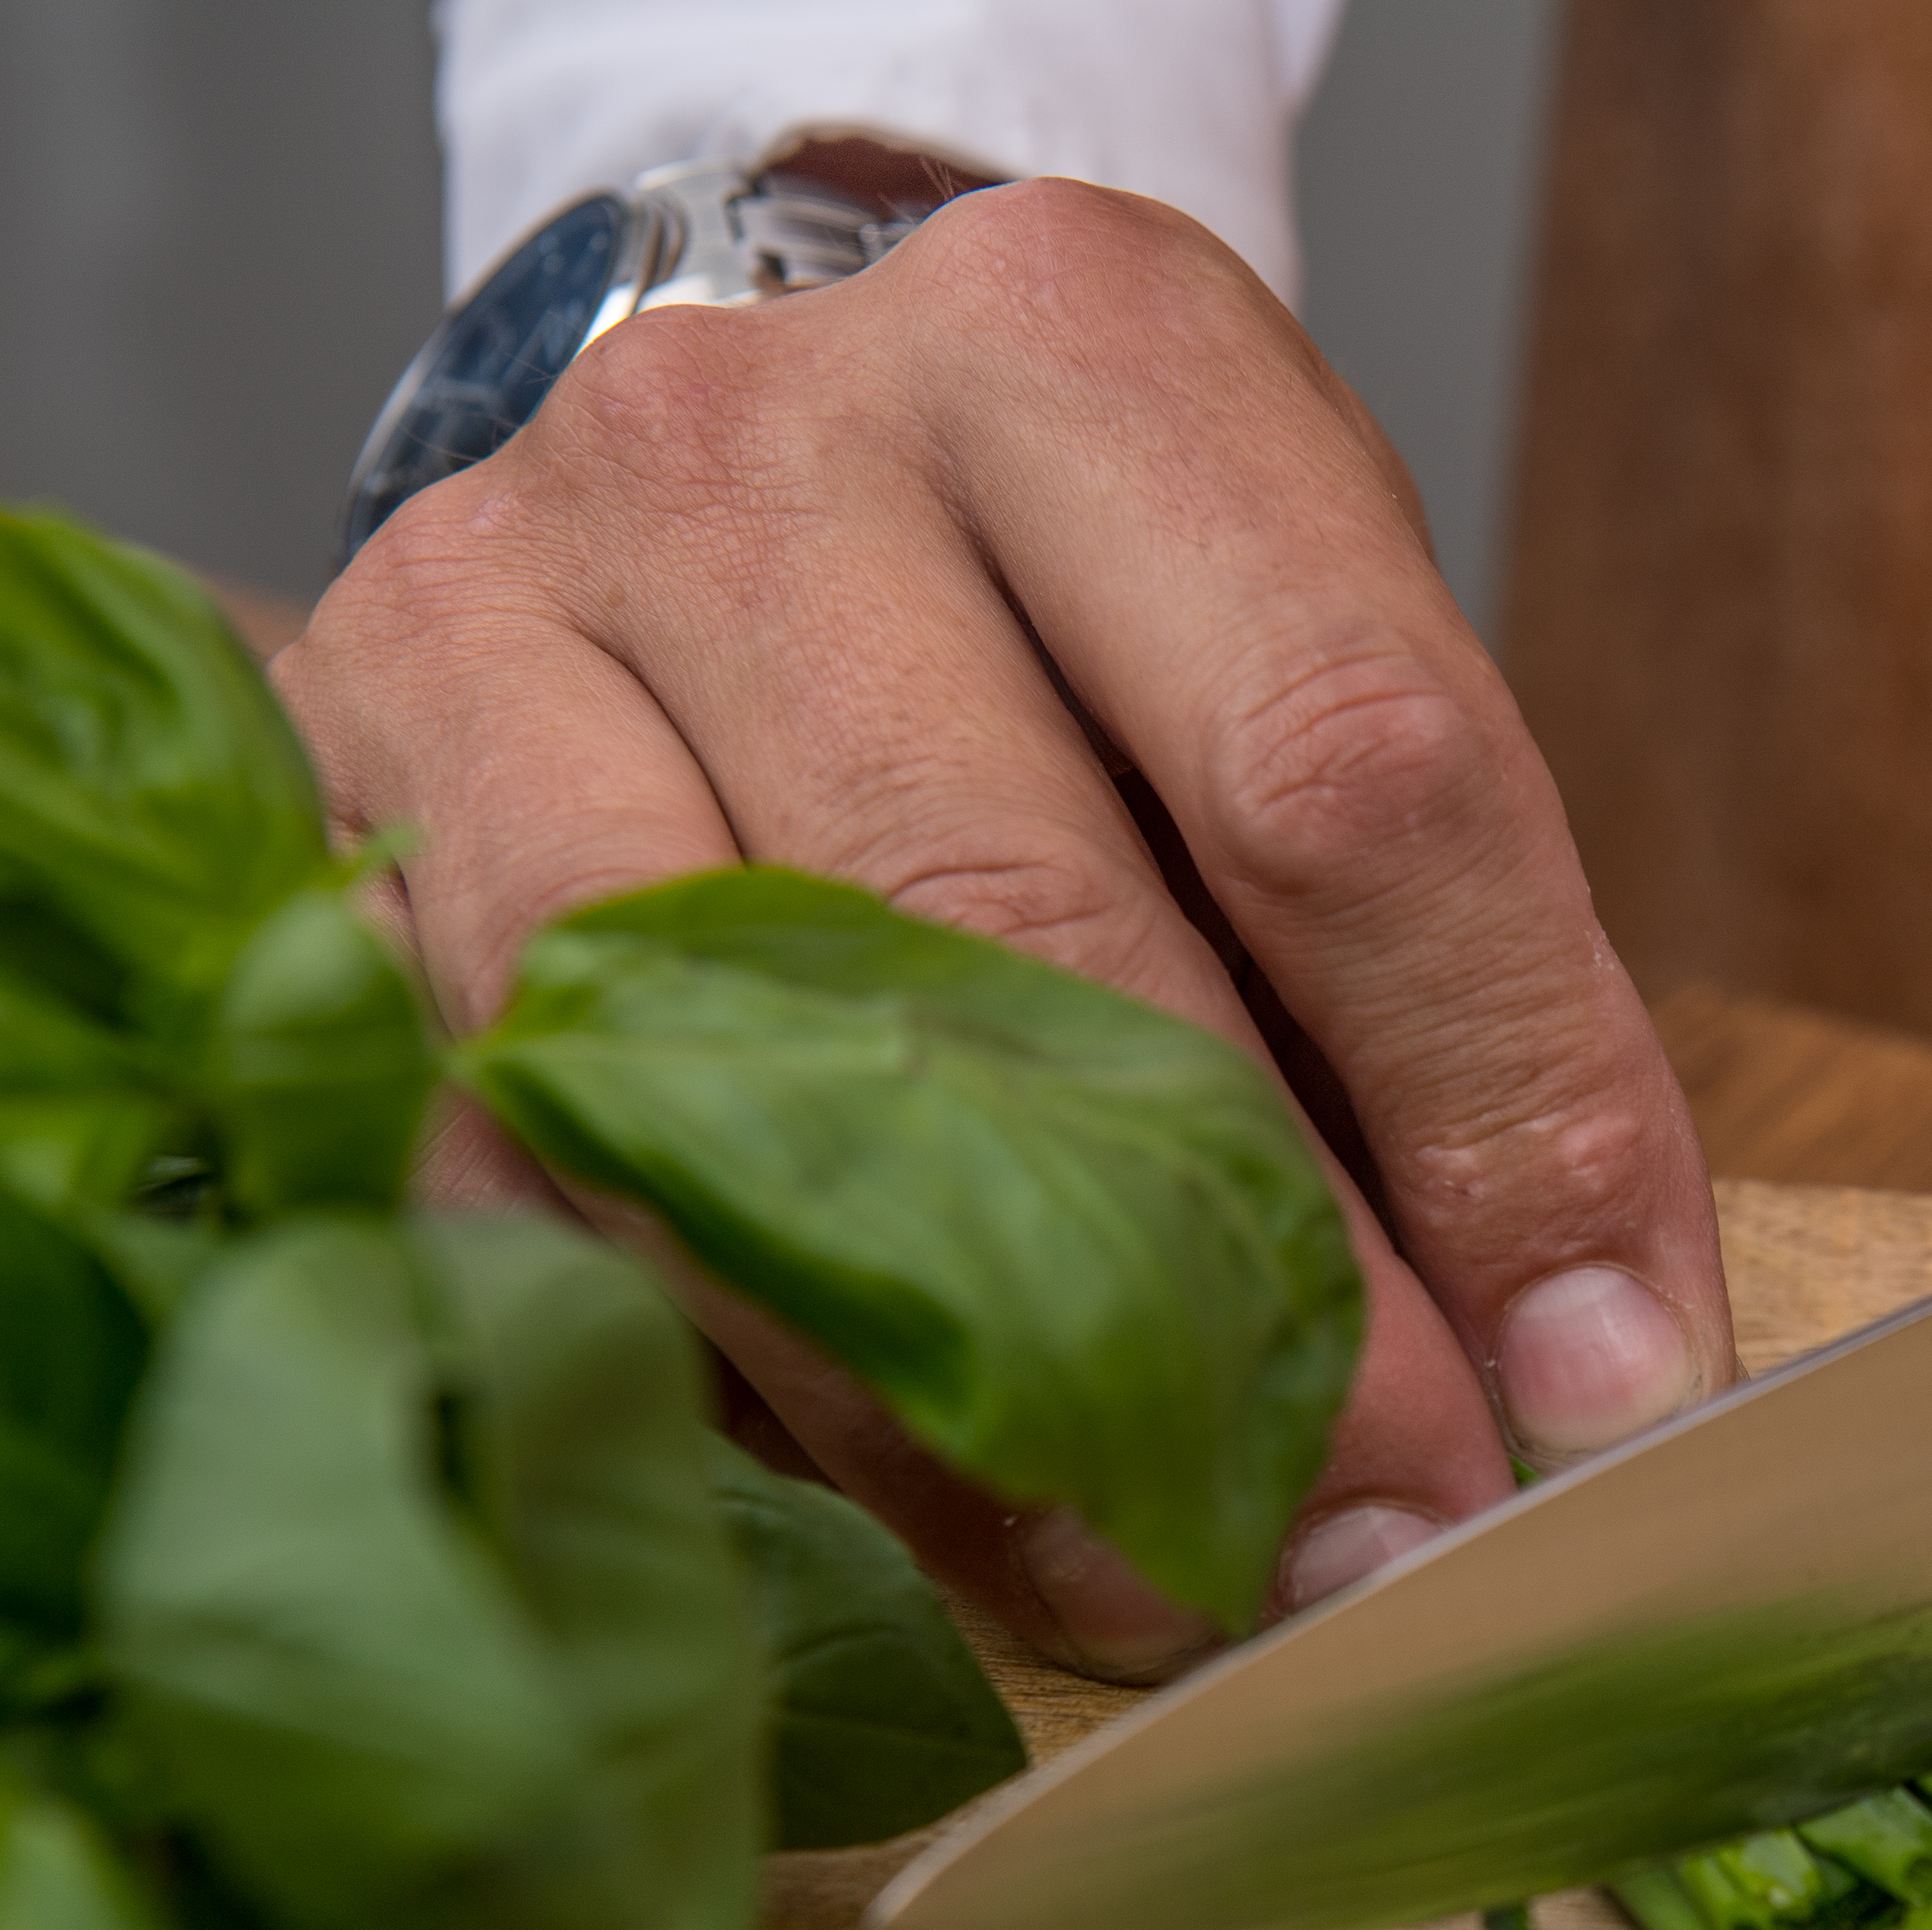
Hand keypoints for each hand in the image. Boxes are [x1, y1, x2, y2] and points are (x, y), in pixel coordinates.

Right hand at [281, 179, 1731, 1675]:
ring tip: (1154, 1570)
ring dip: (964, 1395)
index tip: (1599, 1384)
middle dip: (1230, 1299)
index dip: (1494, 1117)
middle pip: (1012, 933)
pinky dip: (724, 1373)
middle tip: (1375, 1540)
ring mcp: (492, 619)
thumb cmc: (1107, 614)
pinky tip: (899, 1489)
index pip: (1341, 776)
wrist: (774, 470)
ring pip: (719, 1081)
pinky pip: (512, 1171)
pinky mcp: (333, 824)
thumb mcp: (1339, 703)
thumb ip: (1470, 1006)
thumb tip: (1585, 1384)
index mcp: (1082, 357)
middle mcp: (752, 445)